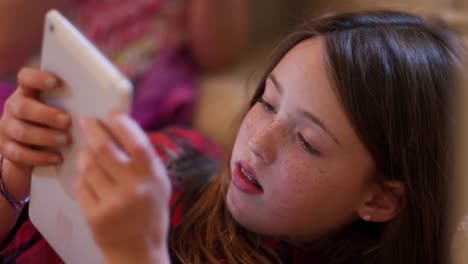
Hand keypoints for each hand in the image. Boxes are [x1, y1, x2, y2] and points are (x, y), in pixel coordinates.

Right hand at [0, 68, 70, 197]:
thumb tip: (107, 99)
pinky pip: (19, 154)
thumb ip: (74, 102)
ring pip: (21, 131)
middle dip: (46, 114)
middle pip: (22, 107)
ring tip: (66, 140)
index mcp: (29, 92)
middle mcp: (14, 107)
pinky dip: (40, 157)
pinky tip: (57, 158)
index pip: (25, 77)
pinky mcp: (7, 149)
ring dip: (45, 136)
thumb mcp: (64, 110)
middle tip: (67, 121)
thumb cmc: (58, 124)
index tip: (55, 82)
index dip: (37, 78)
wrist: (34, 150)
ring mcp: (8, 128)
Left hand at [76, 113, 171, 255]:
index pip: (137, 144)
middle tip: (86, 122)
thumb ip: (147, 161)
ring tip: (86, 152)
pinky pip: (81, 186)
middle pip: (106, 150)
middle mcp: (135, 189)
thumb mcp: (159, 185)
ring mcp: (114, 203)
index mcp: (154, 178)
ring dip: (84, 155)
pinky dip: (82, 178)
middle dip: (93, 131)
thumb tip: (127, 130)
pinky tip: (87, 177)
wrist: (139, 250)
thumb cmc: (150, 213)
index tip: (112, 113)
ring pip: (89, 167)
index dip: (123, 125)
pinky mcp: (95, 216)